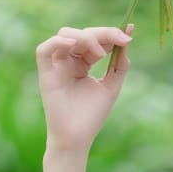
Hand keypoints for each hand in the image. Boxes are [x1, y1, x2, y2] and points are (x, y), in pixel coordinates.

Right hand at [35, 24, 133, 153]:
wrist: (77, 137)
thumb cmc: (92, 116)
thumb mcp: (111, 87)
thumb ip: (119, 66)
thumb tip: (127, 43)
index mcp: (83, 63)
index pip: (96, 40)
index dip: (111, 35)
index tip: (128, 36)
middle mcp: (69, 61)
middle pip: (83, 34)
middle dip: (103, 34)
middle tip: (120, 40)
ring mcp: (57, 66)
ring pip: (65, 35)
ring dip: (85, 37)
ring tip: (100, 53)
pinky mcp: (45, 74)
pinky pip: (44, 50)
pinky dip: (57, 42)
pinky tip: (73, 44)